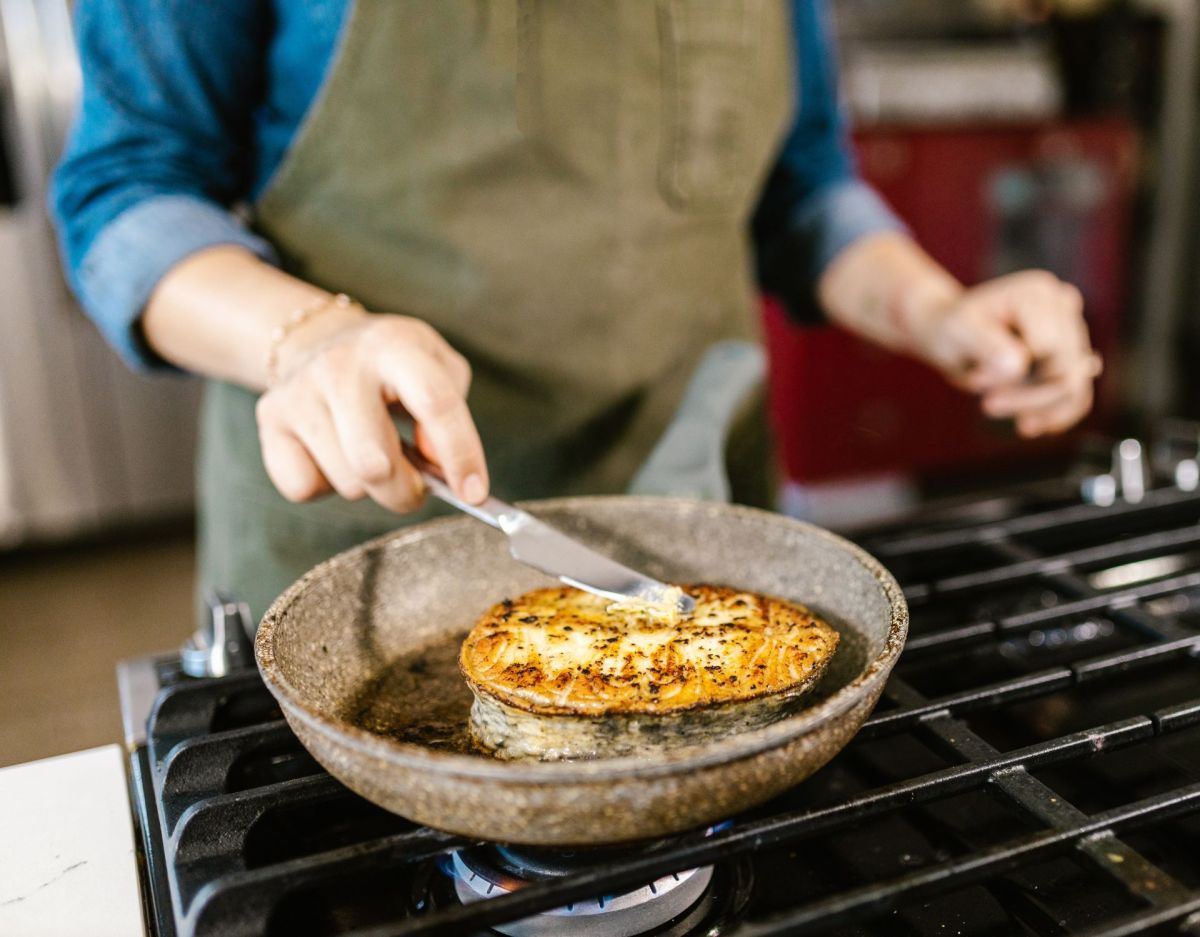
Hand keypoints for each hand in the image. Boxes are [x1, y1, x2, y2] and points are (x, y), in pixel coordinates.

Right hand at [254, 311, 487, 510]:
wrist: (318, 339)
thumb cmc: (393, 367)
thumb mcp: (438, 369)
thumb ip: (450, 414)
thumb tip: (438, 465)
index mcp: (394, 346)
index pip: (435, 405)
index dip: (461, 455)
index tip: (475, 494)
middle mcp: (341, 365)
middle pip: (377, 464)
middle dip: (406, 491)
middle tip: (415, 484)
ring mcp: (299, 391)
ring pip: (346, 482)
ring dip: (369, 486)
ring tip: (370, 453)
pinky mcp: (270, 418)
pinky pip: (303, 488)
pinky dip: (325, 487)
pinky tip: (332, 455)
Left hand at [905, 270, 1102, 436]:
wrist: (952, 334)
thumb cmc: (952, 327)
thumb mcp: (958, 331)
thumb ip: (986, 345)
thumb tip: (1018, 367)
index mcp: (1037, 295)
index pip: (1049, 350)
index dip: (1013, 375)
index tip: (977, 379)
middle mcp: (1064, 307)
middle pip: (1065, 371)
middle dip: (1025, 397)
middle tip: (987, 403)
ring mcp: (1073, 333)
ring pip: (1074, 389)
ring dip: (1037, 411)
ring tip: (1001, 410)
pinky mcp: (1073, 359)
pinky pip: (1078, 397)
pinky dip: (1056, 416)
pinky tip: (1027, 425)